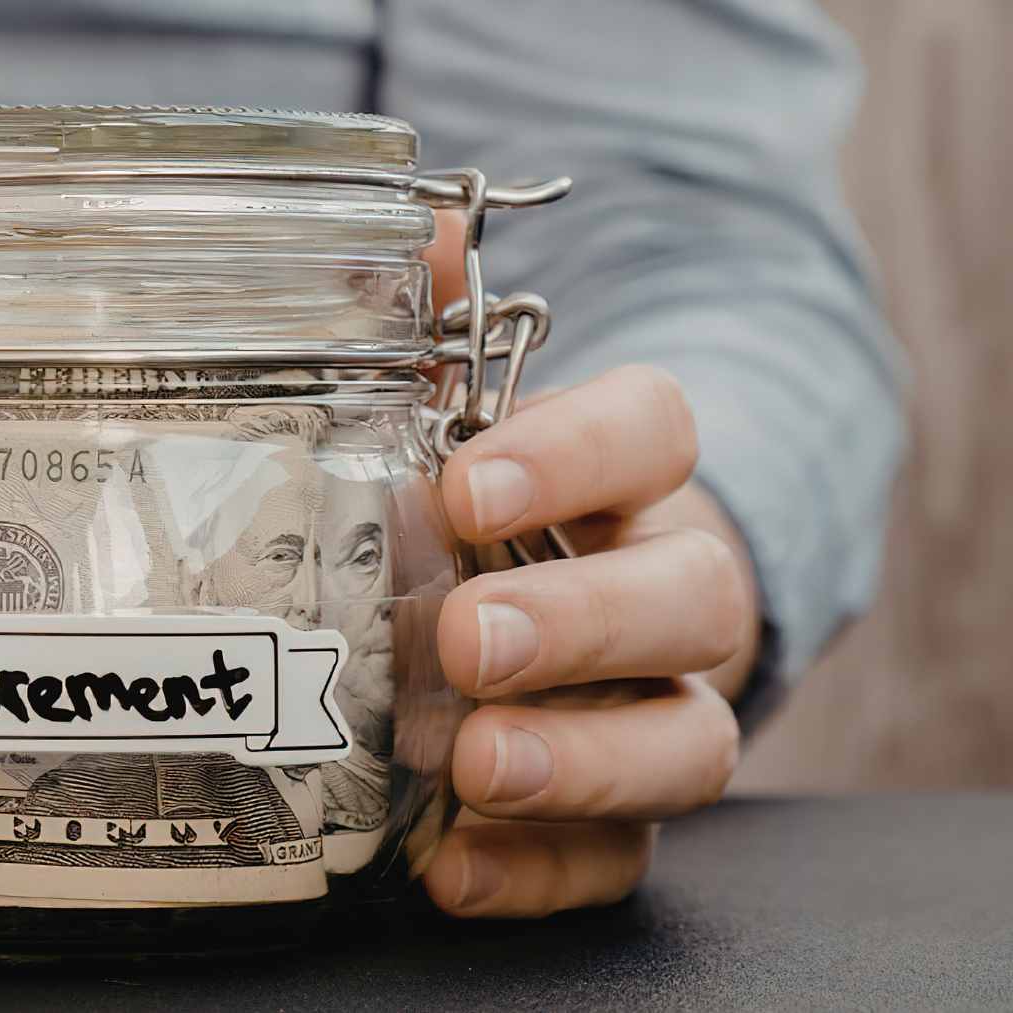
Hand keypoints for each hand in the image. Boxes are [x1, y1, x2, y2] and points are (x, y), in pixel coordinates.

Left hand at [418, 364, 751, 915]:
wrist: (537, 623)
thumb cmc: (485, 515)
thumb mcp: (456, 421)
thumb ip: (434, 329)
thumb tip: (417, 226)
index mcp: (628, 483)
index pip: (654, 432)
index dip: (575, 453)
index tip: (467, 481)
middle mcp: (667, 596)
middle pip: (689, 602)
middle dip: (583, 622)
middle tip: (468, 638)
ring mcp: (656, 713)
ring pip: (684, 745)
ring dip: (583, 760)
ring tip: (478, 765)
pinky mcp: (619, 819)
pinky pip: (614, 861)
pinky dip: (538, 870)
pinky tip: (450, 867)